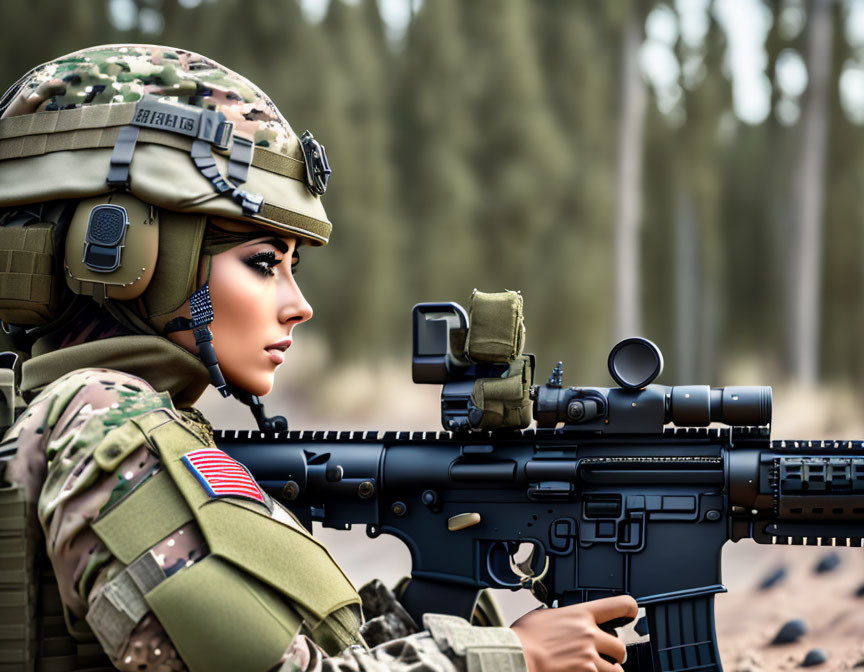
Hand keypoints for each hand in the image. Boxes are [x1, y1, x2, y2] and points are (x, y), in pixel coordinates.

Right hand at [510, 595, 637, 671]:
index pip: (619, 606)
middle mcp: (589, 635)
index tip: (631, 614)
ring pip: (616, 669)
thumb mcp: (544, 616)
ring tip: (592, 669)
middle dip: (613, 654)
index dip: (629, 610)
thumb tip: (564, 620)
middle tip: (602, 656)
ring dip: (607, 671)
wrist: (516, 658)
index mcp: (580, 615)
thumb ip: (562, 617)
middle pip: (620, 647)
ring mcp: (589, 658)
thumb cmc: (523, 638)